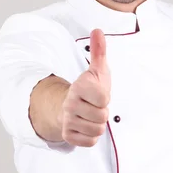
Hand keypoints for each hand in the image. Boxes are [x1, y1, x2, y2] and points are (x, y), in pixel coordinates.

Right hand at [61, 29, 110, 146]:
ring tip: (90, 115)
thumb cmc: (89, 88)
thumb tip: (97, 31)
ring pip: (97, 130)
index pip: (104, 99)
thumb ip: (99, 52)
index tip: (97, 93)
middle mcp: (70, 104)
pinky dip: (91, 136)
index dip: (105, 97)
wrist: (70, 105)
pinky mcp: (68, 135)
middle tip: (94, 106)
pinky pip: (90, 141)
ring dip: (98, 124)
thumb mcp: (97, 70)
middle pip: (102, 116)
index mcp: (79, 87)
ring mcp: (68, 120)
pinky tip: (85, 126)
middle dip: (102, 112)